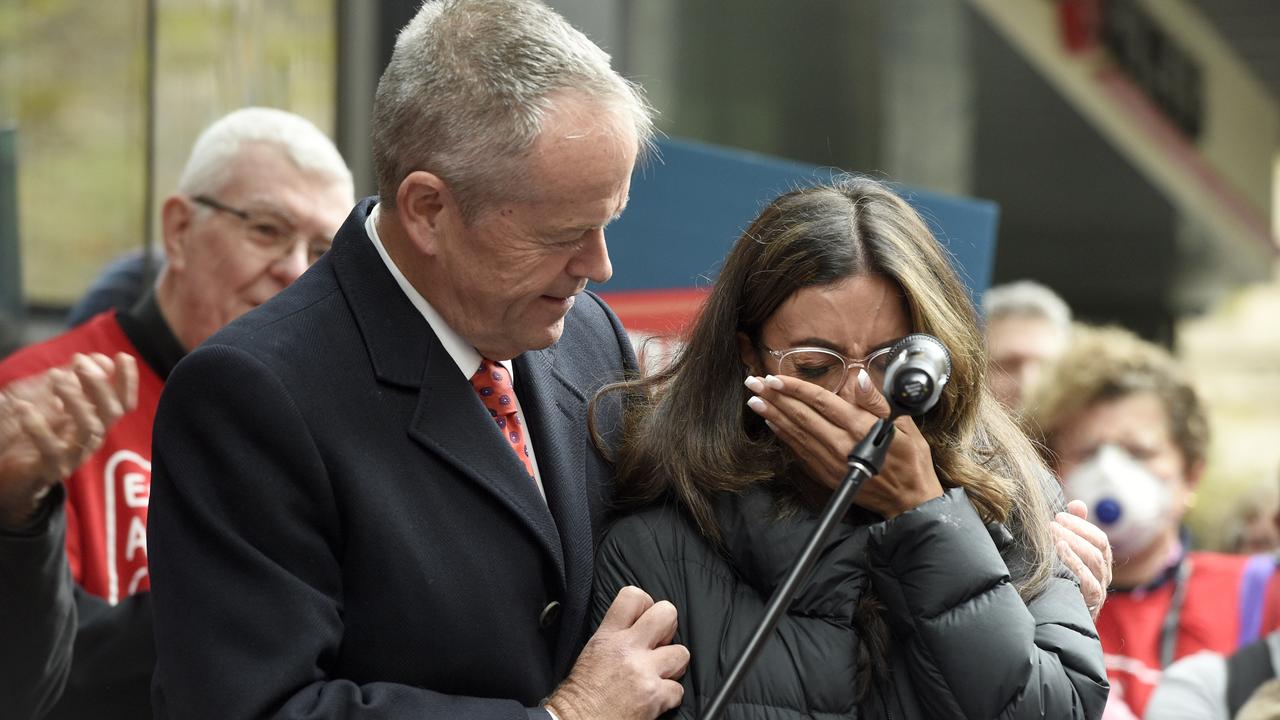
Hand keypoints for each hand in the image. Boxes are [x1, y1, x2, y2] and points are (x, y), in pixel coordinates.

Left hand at [0, 353, 138, 527]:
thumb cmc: (39, 438)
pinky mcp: (52, 470)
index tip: (122, 357)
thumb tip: (101, 359)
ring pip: (89, 429)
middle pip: (111, 413)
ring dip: (76, 401)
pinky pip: (51, 449)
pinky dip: (38, 426)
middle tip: (80, 363)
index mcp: (96, 425)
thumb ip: (77, 384)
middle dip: (100, 385)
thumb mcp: (59, 407)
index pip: (123, 403)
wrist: (15, 479)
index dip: (128, 382)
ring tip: (55, 379)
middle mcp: (92, 441)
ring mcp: (74, 457)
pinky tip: (23, 406)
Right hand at [546, 586, 688, 719]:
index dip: (646, 604)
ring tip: (659, 673)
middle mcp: (627, 648)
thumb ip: (614, 635)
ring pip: (682, 653)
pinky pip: (678, 689)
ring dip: (673, 665)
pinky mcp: (654, 696)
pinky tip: (655, 698)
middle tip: (660, 642)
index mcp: (608, 636)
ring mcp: (643, 671)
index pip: (633, 596)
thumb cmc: (580, 696)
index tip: (646, 618)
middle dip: (668, 628)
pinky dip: (669, 696)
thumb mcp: (591, 652)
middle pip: (666, 614)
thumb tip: (638, 629)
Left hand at [744, 370, 942, 517]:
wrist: (907, 498)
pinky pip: (799, 451)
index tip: (774, 378)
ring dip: (773, 415)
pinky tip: (772, 423)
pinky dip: (784, 436)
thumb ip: (877, 401)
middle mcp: (841, 444)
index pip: (821, 401)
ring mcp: (830, 462)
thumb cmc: (908, 458)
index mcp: (860, 428)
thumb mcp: (903, 424)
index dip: (795, 389)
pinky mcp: (826, 474)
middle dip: (775, 398)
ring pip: (796, 433)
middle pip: (801, 416)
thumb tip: (860, 378)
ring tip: (755, 400)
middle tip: (753, 383)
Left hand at [1052, 500, 1112, 619]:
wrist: (1059, 623)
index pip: (1099, 538)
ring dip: (1074, 543)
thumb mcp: (1066, 555)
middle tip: (1053, 523)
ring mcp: (1099, 588)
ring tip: (1053, 534)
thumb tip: (1078, 504)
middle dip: (1076, 531)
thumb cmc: (1061, 584)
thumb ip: (1074, 530)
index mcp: (1100, 562)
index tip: (1059, 515)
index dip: (1081, 524)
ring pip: (1094, 559)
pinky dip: (1075, 563)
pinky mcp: (1091, 602)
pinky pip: (1089, 581)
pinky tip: (1059, 552)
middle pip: (1099, 546)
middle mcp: (1103, 574)